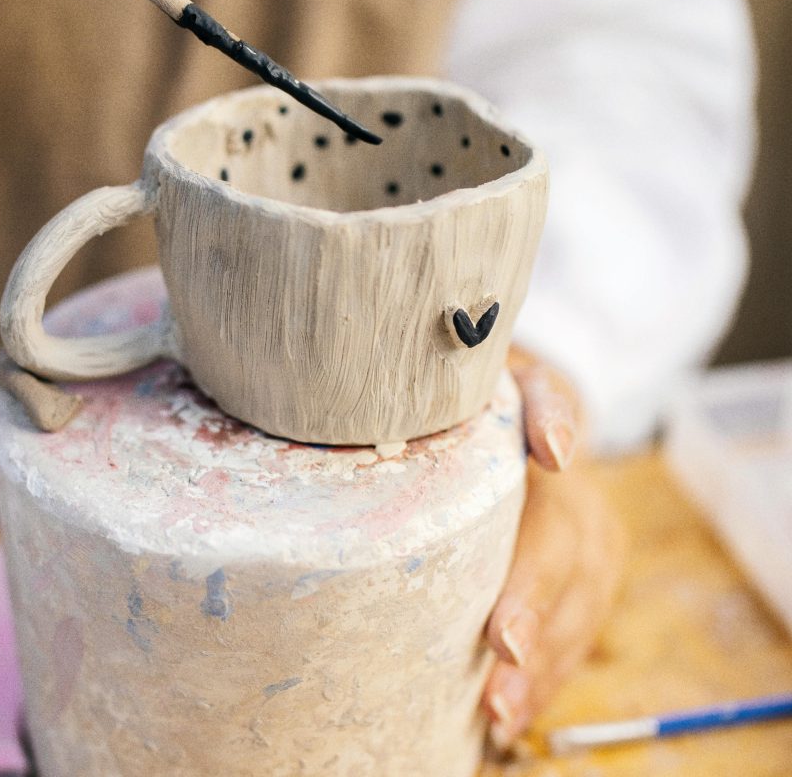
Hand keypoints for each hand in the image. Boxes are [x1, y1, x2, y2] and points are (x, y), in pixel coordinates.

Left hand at [482, 347, 625, 749]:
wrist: (531, 397)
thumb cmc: (494, 390)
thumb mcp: (510, 376)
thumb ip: (538, 405)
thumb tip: (558, 450)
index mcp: (565, 467)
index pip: (555, 528)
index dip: (531, 586)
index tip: (504, 637)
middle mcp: (589, 511)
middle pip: (569, 582)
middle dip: (532, 639)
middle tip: (497, 687)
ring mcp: (596, 547)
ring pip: (576, 616)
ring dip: (541, 671)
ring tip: (499, 714)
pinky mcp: (591, 576)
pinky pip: (574, 632)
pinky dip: (547, 674)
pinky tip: (515, 710)